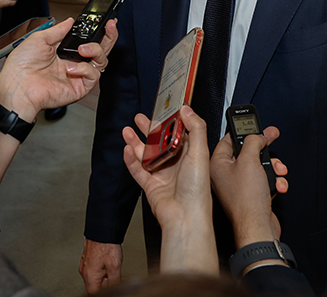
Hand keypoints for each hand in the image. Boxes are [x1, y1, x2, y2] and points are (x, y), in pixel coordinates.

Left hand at [0, 17, 116, 120]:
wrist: (17, 86)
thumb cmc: (21, 66)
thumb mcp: (40, 39)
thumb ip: (58, 30)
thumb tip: (71, 21)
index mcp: (64, 52)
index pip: (88, 40)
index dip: (98, 31)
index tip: (104, 20)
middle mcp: (73, 63)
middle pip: (100, 49)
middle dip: (109, 36)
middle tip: (111, 26)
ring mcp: (77, 75)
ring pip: (101, 61)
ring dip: (96, 50)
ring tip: (83, 48)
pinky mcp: (80, 88)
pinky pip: (94, 76)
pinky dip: (85, 69)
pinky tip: (71, 68)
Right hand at [79, 239, 122, 294]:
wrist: (102, 228)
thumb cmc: (107, 244)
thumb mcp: (115, 266)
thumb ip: (114, 281)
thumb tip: (115, 289)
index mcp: (90, 276)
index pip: (94, 293)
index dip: (104, 292)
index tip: (111, 287)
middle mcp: (84, 271)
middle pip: (95, 286)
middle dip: (104, 283)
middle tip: (112, 274)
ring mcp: (85, 264)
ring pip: (94, 277)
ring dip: (103, 275)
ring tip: (110, 265)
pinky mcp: (87, 258)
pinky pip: (93, 269)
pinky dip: (100, 268)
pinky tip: (107, 261)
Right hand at [122, 107, 211, 230]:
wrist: (184, 216)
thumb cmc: (197, 189)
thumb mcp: (200, 152)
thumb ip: (195, 128)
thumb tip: (187, 110)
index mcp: (190, 154)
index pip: (178, 133)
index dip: (170, 121)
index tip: (162, 109)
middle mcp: (176, 163)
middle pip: (159, 142)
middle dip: (148, 129)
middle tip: (140, 118)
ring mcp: (162, 174)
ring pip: (145, 154)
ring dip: (135, 142)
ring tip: (127, 130)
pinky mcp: (151, 185)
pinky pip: (138, 170)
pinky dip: (130, 160)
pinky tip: (126, 149)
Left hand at [209, 128, 287, 248]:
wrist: (258, 227)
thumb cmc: (246, 200)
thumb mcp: (249, 160)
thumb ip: (253, 142)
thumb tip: (257, 136)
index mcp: (217, 164)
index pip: (228, 139)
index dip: (243, 131)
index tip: (254, 125)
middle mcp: (225, 175)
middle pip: (246, 152)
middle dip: (263, 150)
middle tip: (271, 139)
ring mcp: (238, 186)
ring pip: (258, 166)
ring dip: (271, 167)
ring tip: (277, 170)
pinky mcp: (251, 195)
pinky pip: (263, 180)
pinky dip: (273, 181)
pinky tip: (277, 184)